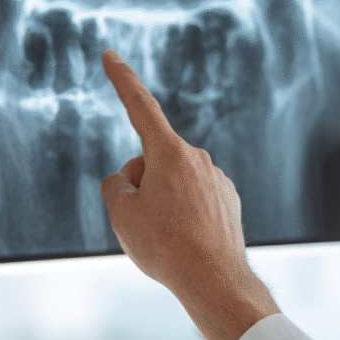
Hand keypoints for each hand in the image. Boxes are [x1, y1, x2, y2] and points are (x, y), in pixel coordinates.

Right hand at [100, 50, 279, 339]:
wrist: (215, 282)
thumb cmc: (166, 248)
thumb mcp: (122, 214)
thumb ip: (115, 186)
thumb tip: (129, 181)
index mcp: (170, 153)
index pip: (140, 107)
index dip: (122, 80)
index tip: (111, 56)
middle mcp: (198, 159)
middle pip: (151, 161)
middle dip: (139, 184)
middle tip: (143, 223)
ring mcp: (217, 179)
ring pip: (172, 183)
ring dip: (161, 203)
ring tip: (168, 239)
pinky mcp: (228, 200)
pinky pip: (193, 200)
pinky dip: (183, 216)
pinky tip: (186, 241)